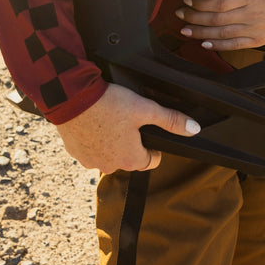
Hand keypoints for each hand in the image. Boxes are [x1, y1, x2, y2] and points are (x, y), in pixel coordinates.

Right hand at [55, 83, 200, 173]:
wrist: (71, 97)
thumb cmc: (108, 103)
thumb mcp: (145, 108)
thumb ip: (170, 120)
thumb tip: (194, 129)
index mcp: (131, 159)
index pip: (152, 160)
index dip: (153, 143)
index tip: (147, 127)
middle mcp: (111, 166)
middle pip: (130, 157)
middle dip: (131, 141)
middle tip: (127, 117)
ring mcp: (91, 161)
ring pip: (109, 153)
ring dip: (111, 140)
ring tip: (109, 117)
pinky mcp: (75, 153)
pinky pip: (90, 148)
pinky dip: (94, 138)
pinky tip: (94, 120)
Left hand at [175, 0, 264, 50]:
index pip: (221, 2)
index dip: (202, 2)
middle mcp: (250, 15)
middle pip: (217, 20)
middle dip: (194, 17)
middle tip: (179, 13)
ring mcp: (253, 29)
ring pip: (222, 34)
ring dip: (200, 33)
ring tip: (184, 30)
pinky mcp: (256, 40)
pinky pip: (233, 45)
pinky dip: (217, 46)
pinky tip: (203, 43)